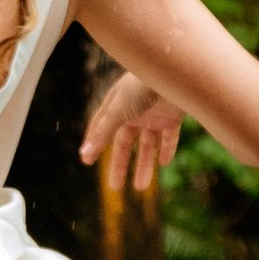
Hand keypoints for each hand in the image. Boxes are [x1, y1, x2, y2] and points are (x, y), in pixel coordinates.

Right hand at [81, 71, 182, 193]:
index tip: (87, 161)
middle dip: (121, 165)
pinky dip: (167, 149)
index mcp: (116, 106)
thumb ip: (103, 133)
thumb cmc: (140, 86)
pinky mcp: (173, 116)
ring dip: (145, 165)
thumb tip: (84, 154)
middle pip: (125, 143)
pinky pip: (170, 137)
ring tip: (141, 188)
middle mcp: (134, 111)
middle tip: (115, 188)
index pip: (102, 129)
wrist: (174, 72)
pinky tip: (164, 163)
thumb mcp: (117, 111)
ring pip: (148, 145)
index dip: (95, 144)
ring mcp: (154, 114)